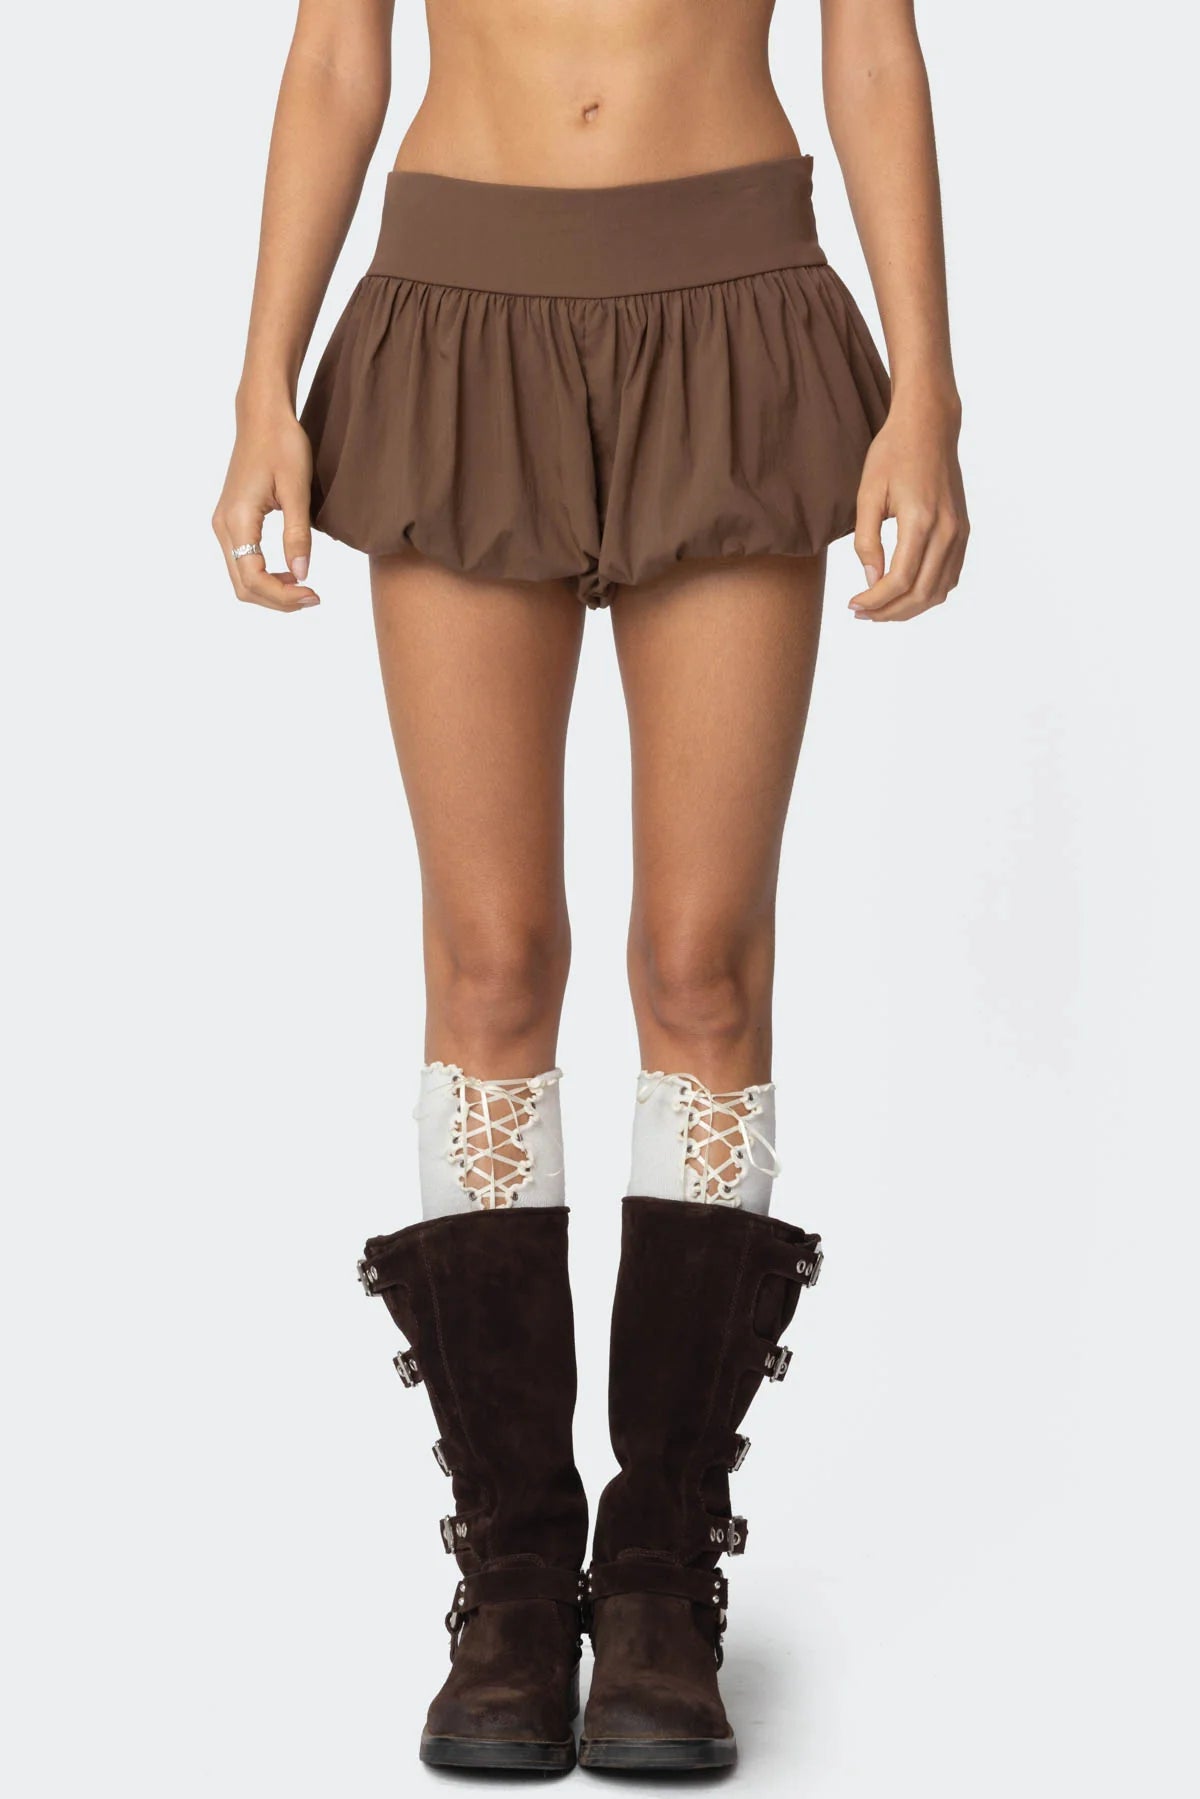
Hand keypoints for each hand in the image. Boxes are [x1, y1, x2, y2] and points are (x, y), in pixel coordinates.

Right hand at [212, 405, 319, 612]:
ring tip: (304, 588)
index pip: (253, 578)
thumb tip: (301, 575)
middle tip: (313, 597)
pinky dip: (264, 576)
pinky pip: (242, 562)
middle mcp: (223, 525)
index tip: (314, 594)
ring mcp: (224, 524)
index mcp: (238, 519)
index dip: (283, 595)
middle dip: (277, 600)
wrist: (262, 417)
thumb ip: (297, 534)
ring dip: (271, 591)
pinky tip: (289, 571)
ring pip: (240, 578)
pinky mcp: (230, 520)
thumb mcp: (297, 490)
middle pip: (243, 585)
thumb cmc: (283, 445)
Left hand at [849, 393, 968, 621]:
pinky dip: (928, 594)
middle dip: (888, 612)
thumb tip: (871, 581)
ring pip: (938, 591)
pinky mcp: (963, 531)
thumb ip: (867, 541)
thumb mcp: (867, 494)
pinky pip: (949, 576)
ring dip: (908, 608)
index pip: (898, 580)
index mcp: (921, 520)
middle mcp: (947, 531)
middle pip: (920, 593)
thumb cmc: (893, 454)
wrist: (929, 426)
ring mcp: (959, 533)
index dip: (874, 601)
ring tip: (879, 609)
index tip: (852, 605)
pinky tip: (903, 594)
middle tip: (861, 613)